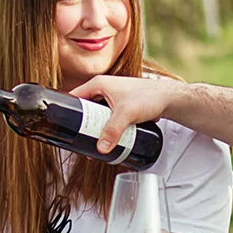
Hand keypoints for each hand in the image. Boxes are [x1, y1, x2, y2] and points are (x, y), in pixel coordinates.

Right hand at [67, 74, 184, 154]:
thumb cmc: (149, 97)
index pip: (74, 97)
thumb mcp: (126, 114)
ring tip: (91, 142)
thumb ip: (113, 131)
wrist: (168, 98)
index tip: (64, 127)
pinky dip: (104, 127)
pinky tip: (104, 138)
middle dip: (82, 125)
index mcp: (99, 84)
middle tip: (78, 140)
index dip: (67, 111)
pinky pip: (107, 117)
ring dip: (94, 127)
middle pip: (85, 109)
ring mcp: (112, 97)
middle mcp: (103, 88)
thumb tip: (101, 149)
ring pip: (96, 115)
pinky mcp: (120, 106)